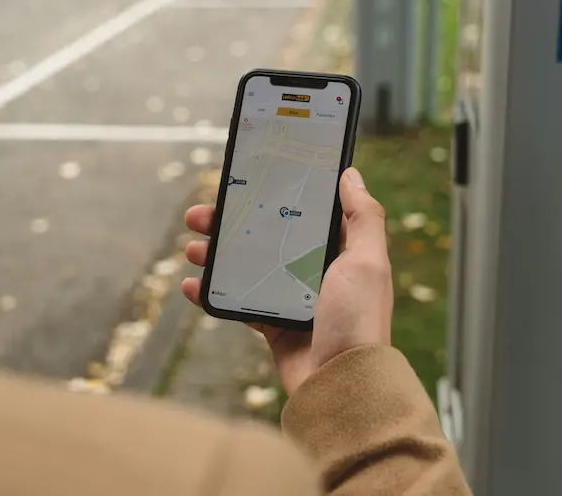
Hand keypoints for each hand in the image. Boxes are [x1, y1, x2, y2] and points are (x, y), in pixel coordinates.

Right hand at [182, 167, 393, 395]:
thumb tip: (350, 174)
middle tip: (202, 214)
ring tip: (194, 248)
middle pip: (268, 236)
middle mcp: (318, 271)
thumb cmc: (359, 321)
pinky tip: (194, 286)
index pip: (305, 213)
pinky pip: (238, 303)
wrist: (341, 386)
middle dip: (233, 223)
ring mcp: (293, 298)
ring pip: (248, 266)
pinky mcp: (274, 326)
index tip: (248, 181)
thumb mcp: (368, 262)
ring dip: (218, 255)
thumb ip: (363, 217)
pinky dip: (214, 294)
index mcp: (342, 252)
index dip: (278, 196)